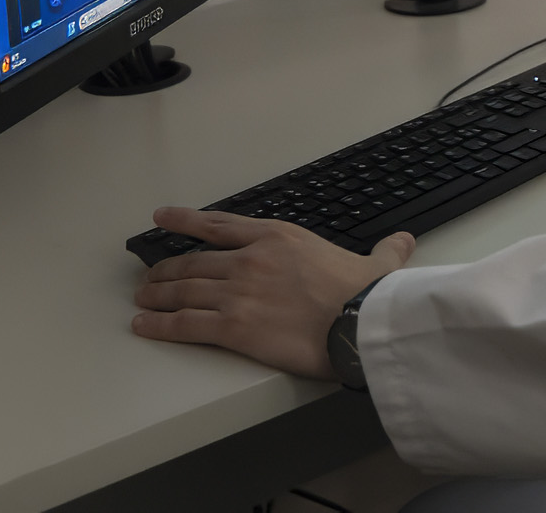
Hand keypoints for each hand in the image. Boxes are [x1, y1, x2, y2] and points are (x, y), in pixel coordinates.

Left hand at [131, 206, 415, 378]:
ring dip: (157, 296)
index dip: (186, 221)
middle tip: (149, 277)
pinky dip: (159, 325)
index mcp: (278, 238)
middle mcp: (250, 260)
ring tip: (142, 301)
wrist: (359, 322)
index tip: (163, 217)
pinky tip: (144, 326)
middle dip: (166, 270)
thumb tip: (403, 243)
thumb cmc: (365, 293)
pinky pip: (185, 324)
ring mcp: (237, 292)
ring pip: (183, 291)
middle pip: (194, 262)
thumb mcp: (376, 264)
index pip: (220, 225)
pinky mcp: (231, 327)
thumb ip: (384, 251)